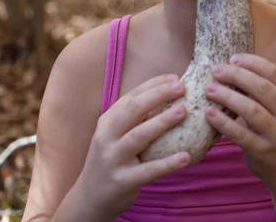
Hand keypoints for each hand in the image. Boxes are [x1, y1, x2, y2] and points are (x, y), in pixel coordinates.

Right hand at [76, 75, 190, 219]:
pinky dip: (168, 163)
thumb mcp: (115, 135)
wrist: (90, 198)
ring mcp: (113, 159)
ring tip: (183, 111)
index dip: (154, 85)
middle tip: (181, 87)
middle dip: (158, 95)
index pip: (132, 96)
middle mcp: (107, 136)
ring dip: (162, 122)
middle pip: (133, 110)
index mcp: (108, 121)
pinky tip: (186, 156)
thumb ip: (135, 118)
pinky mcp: (122, 182)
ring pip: (139, 136)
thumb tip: (168, 96)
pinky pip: (149, 171)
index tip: (175, 78)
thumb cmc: (112, 158)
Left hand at [204, 54, 275, 188]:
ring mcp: (275, 134)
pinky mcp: (262, 151)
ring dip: (228, 97)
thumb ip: (260, 90)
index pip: (273, 73)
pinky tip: (209, 113)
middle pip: (262, 89)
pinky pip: (240, 134)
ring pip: (251, 111)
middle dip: (237, 76)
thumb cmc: (275, 129)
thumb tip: (229, 66)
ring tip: (209, 89)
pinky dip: (223, 122)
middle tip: (216, 70)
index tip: (233, 58)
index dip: (252, 62)